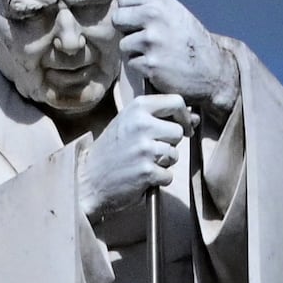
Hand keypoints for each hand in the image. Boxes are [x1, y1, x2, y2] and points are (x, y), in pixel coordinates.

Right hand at [78, 93, 189, 241]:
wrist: (88, 179)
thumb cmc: (111, 150)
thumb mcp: (129, 123)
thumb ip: (159, 117)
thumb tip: (194, 118)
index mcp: (137, 107)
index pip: (176, 102)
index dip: (183, 117)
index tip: (181, 127)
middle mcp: (142, 124)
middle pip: (178, 132)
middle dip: (169, 144)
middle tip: (150, 151)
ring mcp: (144, 148)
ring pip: (174, 155)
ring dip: (163, 163)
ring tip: (143, 163)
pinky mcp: (147, 171)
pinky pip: (168, 175)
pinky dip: (158, 180)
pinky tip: (142, 177)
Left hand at [105, 0, 234, 119]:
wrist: (210, 68)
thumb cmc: (187, 38)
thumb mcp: (170, 10)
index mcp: (159, 0)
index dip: (128, 10)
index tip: (139, 18)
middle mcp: (155, 16)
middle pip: (118, 19)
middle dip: (126, 30)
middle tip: (145, 37)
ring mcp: (152, 41)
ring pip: (124, 44)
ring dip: (135, 51)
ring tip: (155, 52)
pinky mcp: (150, 64)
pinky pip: (132, 63)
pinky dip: (143, 67)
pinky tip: (159, 65)